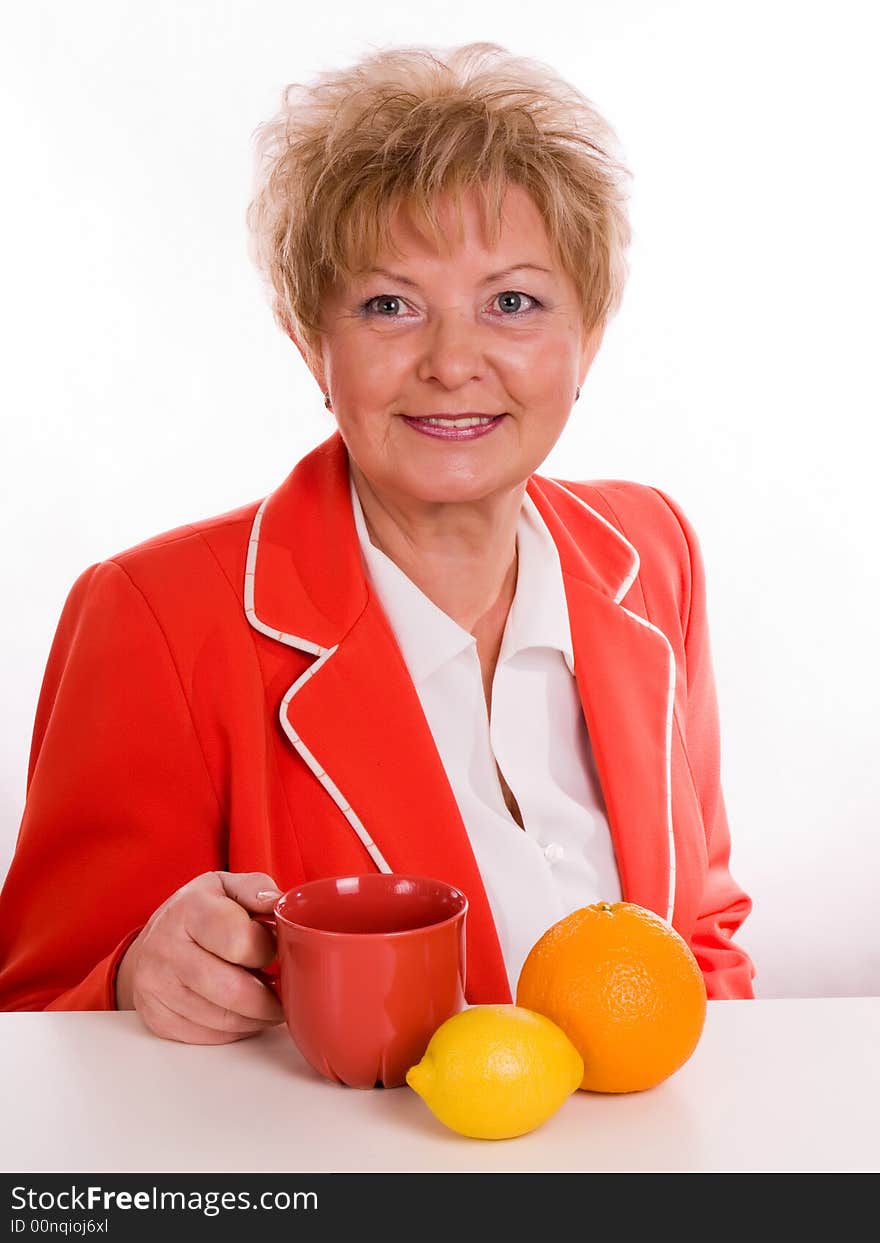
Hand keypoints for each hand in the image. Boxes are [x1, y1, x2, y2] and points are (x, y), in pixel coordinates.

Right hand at [115, 871, 285, 1043]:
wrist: (152, 941)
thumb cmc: (197, 913)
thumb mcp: (225, 886)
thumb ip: (257, 889)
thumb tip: (278, 905)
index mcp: (189, 910)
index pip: (239, 941)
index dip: (268, 950)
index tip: (277, 950)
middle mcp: (166, 948)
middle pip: (233, 990)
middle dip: (270, 997)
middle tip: (285, 990)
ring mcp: (157, 987)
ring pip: (223, 1020)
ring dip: (256, 1017)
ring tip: (269, 1002)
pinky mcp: (157, 1018)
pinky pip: (209, 1036)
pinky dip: (236, 1030)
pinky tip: (244, 1013)